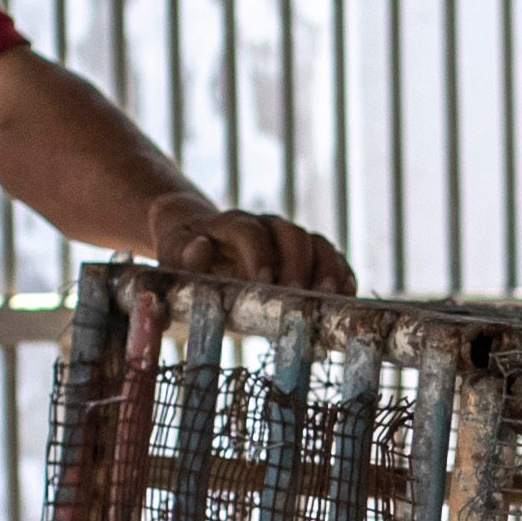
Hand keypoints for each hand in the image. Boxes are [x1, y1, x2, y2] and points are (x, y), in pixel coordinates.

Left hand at [144, 193, 356, 296]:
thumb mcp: (173, 256)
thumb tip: (200, 248)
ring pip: (315, 243)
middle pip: (291, 233)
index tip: (264, 281)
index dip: (259, 253)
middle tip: (300, 296)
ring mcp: (288, 238)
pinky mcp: (305, 255)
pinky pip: (330, 257)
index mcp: (231, 224)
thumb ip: (183, 255)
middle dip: (298, 264)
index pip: (250, 230)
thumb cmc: (185, 255)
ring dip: (327, 268)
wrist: (200, 242)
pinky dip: (341, 272)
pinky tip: (348, 294)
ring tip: (332, 296)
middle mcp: (265, 225)